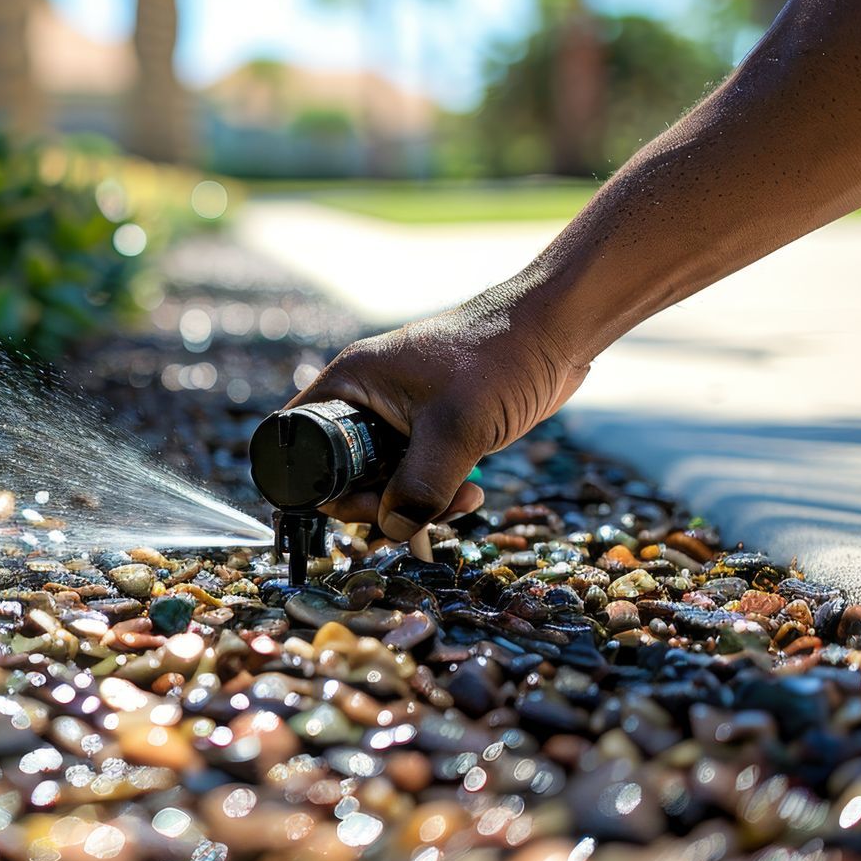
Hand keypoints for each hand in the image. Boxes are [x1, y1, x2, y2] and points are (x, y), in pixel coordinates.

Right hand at [289, 295, 590, 540]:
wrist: (556, 331)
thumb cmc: (499, 359)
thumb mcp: (455, 430)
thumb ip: (419, 487)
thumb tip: (395, 529)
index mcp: (352, 382)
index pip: (303, 441)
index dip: (320, 483)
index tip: (364, 505)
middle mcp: (367, 397)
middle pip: (344, 471)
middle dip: (380, 502)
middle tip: (420, 514)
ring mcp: (399, 413)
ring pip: (384, 479)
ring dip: (417, 502)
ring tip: (463, 500)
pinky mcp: (431, 426)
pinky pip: (415, 473)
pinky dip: (437, 491)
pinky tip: (472, 491)